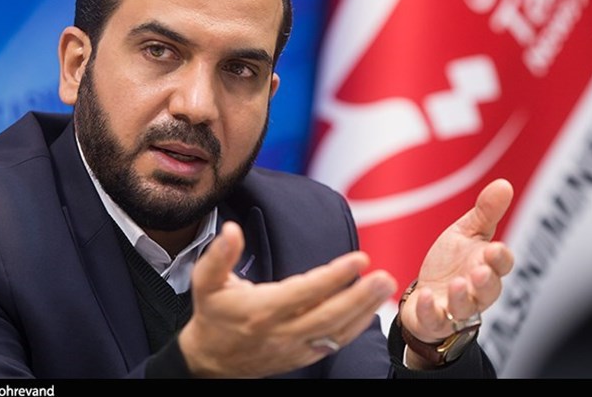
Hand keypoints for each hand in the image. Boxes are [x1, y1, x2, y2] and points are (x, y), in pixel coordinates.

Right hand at [178, 221, 397, 377]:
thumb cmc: (212, 314)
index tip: (359, 259)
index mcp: (261, 311)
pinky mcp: (302, 356)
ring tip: (385, 288)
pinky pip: (333, 343)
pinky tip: (370, 309)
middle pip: (328, 316)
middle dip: (359, 297)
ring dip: (364, 310)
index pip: (304, 292)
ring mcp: (294, 348)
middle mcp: (281, 332)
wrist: (210, 361)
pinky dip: (354, 327)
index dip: (334, 276)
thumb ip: (220, 256)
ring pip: (335, 331)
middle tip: (384, 277)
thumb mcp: (206, 282)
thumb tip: (232, 229)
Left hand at [400, 179, 514, 355]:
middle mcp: (476, 291)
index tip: (495, 248)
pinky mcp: (434, 320)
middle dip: (486, 282)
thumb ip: (486, 212)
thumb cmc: (452, 263)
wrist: (425, 294)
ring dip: (462, 298)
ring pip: (465, 308)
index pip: (502, 264)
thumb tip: (504, 184)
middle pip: (489, 291)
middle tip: (479, 271)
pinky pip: (434, 320)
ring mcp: (456, 308)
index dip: (500, 259)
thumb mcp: (467, 233)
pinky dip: (430, 310)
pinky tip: (426, 296)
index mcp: (487, 266)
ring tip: (457, 284)